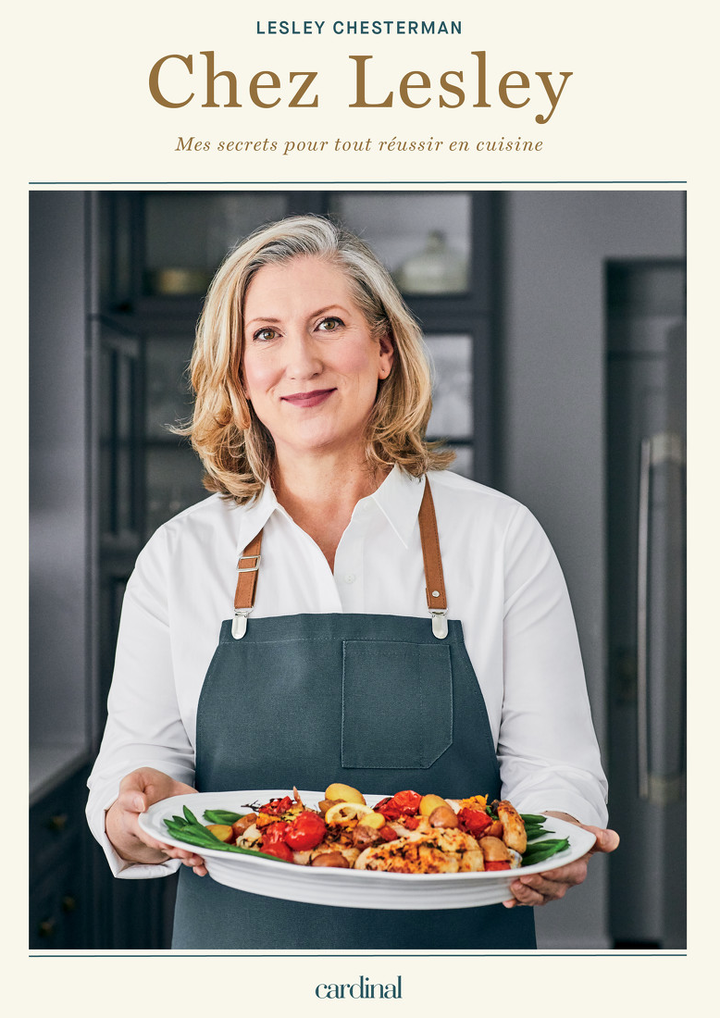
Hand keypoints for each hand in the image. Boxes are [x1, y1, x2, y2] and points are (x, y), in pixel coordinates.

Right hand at [105, 767, 207, 875]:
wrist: (156, 789)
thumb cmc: (142, 785)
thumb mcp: (133, 782)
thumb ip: (131, 794)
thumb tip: (141, 804)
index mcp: (138, 822)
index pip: (145, 833)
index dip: (155, 840)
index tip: (165, 844)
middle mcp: (156, 833)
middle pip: (165, 846)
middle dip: (176, 851)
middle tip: (186, 853)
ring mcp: (172, 834)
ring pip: (179, 850)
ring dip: (189, 857)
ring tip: (198, 859)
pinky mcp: (187, 830)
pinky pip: (192, 846)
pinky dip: (199, 857)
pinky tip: (204, 864)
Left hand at [503, 813, 618, 907]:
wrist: (553, 835)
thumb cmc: (569, 834)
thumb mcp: (584, 832)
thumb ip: (598, 837)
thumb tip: (612, 839)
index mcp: (576, 870)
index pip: (567, 874)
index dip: (556, 874)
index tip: (544, 869)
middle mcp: (562, 883)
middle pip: (550, 888)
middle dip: (536, 884)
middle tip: (523, 877)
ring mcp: (547, 889)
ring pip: (538, 897)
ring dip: (525, 894)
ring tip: (513, 886)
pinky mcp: (533, 890)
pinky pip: (525, 899)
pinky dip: (516, 900)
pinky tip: (507, 899)